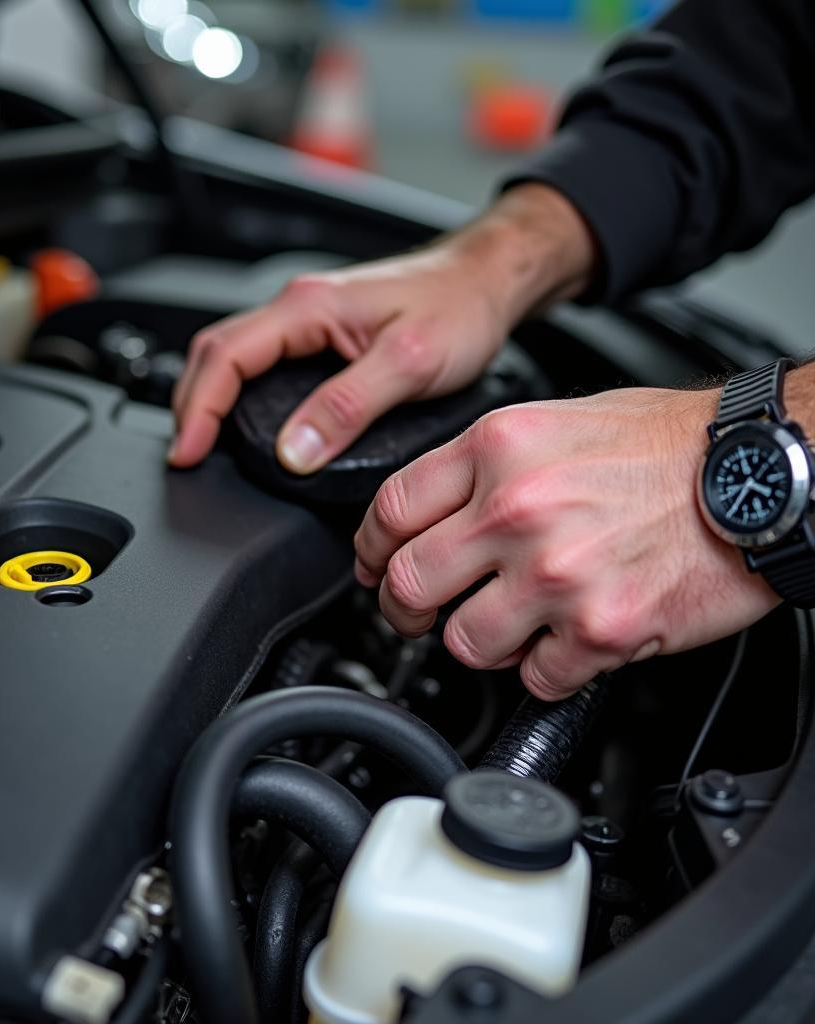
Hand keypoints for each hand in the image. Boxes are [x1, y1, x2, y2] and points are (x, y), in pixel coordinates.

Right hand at [168, 185, 595, 472]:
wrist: (487, 283)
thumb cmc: (459, 307)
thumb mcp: (408, 363)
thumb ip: (349, 406)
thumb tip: (295, 449)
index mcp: (309, 307)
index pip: (226, 357)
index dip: (198, 409)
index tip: (188, 451)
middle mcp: (300, 308)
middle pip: (216, 353)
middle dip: (190, 405)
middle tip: (186, 455)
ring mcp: (309, 320)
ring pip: (235, 357)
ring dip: (210, 399)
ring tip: (204, 443)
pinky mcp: (324, 335)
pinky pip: (263, 363)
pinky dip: (239, 394)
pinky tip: (247, 421)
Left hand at [353, 387, 781, 699]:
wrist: (757, 472)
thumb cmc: (667, 444)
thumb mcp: (556, 420)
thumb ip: (484, 463)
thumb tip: (428, 510)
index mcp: (498, 448)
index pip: (391, 508)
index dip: (369, 546)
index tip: (373, 563)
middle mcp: (517, 508)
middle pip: (407, 582)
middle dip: (400, 609)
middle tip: (414, 614)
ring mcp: (557, 573)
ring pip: (464, 642)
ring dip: (477, 642)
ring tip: (508, 625)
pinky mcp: (600, 629)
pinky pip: (536, 678)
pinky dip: (542, 669)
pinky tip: (563, 642)